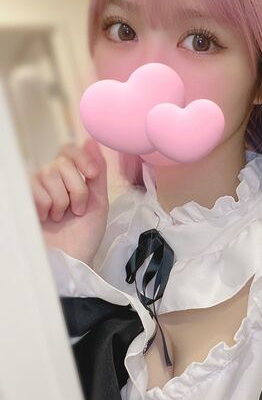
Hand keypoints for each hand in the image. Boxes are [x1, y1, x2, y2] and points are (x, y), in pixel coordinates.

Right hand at [30, 137, 108, 265]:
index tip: (92, 174)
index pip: (68, 150)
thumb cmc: (85, 234)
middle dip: (76, 189)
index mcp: (70, 177)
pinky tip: (46, 219)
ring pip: (49, 174)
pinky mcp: (24, 199)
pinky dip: (46, 206)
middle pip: (62, 162)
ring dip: (62, 201)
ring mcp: (36, 188)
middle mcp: (51, 179)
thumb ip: (97, 173)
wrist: (72, 258)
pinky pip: (35, 188)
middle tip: (76, 210)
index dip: (81, 157)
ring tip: (61, 218)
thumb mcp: (98, 202)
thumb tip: (91, 141)